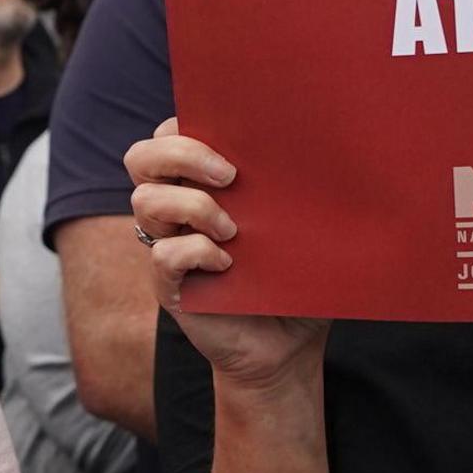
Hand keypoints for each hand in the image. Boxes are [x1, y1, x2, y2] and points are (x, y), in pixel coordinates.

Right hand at [127, 118, 329, 387]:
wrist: (286, 347)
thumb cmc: (295, 280)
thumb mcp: (300, 226)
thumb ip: (299, 188)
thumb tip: (332, 146)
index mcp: (199, 184)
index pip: (166, 136)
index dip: (184, 126)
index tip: (232, 141)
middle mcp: (175, 209)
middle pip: (140, 158)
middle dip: (180, 154)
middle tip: (228, 175)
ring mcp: (167, 245)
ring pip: (144, 201)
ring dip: (192, 206)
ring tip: (233, 230)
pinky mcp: (169, 285)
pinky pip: (163, 254)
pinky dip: (195, 251)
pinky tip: (227, 263)